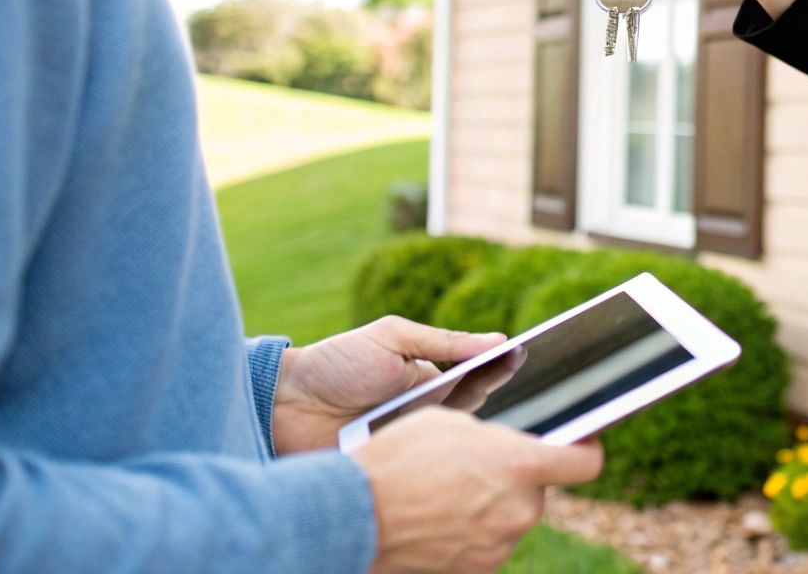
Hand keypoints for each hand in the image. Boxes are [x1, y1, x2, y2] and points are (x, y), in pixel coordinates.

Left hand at [271, 316, 505, 454]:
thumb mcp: (392, 339)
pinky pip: (427, 469)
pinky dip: (444, 461)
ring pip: (457, 442)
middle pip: (475, 410)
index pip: (478, 375)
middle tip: (516, 378)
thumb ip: (443, 341)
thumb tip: (498, 339)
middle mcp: (427, 413)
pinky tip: (464, 452)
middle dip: (497, 394)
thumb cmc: (337, 364)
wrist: (282, 404)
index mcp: (431, 378)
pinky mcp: (395, 468)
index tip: (525, 352)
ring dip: (476, 431)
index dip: (502, 366)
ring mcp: (412, 442)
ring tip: (503, 415)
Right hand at [356, 409, 603, 572]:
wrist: (354, 516)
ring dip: (492, 507)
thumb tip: (510, 445)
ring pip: (511, 518)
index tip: (579, 446)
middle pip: (538, 491)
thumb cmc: (399, 458)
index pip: (586, 464)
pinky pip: (488, 544)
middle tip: (477, 468)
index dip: (586, 452)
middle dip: (516, 479)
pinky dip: (473, 532)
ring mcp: (499, 545)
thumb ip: (495, 436)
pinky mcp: (477, 570)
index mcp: (521, 466)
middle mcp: (519, 510)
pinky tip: (440, 519)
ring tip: (447, 494)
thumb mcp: (451, 422)